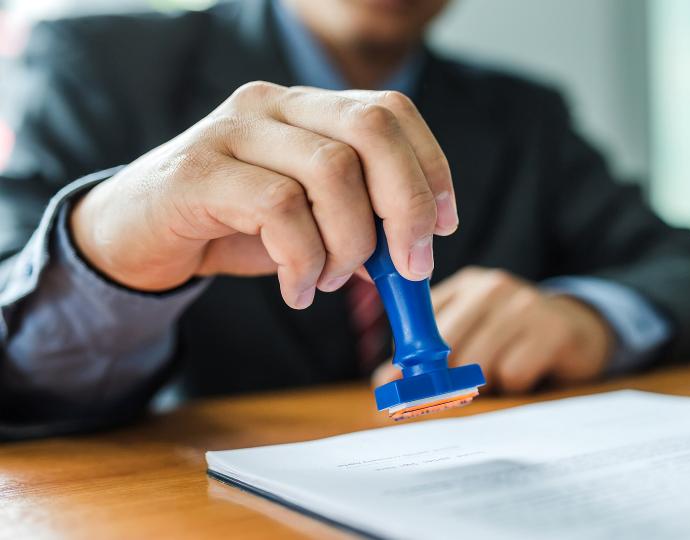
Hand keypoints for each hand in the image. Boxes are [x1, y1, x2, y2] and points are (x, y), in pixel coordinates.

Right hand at [70, 83, 456, 308]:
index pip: (390, 111)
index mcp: (308, 107)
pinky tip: (298, 287)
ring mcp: (233, 131)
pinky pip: (280, 211)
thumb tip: (415, 258)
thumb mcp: (311, 224)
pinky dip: (305, 263)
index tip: (444, 226)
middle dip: (407, 206)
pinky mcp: (200, 171)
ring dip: (351, 244)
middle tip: (410, 267)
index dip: (430, 168)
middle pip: (371, 130)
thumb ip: (362, 227)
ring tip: (331, 279)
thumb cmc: (234, 226)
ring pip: (333, 172)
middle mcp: (275, 105)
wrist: (138, 237)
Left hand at [372, 267, 614, 392]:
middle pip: (447, 346)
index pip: (422, 322)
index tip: (399, 387)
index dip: (408, 360)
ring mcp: (524, 304)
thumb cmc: (514, 339)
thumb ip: (430, 351)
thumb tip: (384, 381)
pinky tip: (528, 373)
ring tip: (500, 376)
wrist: (581, 331)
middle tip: (454, 393)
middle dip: (444, 380)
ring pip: (478, 363)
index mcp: (466, 285)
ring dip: (485, 384)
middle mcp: (493, 287)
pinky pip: (514, 373)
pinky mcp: (553, 328)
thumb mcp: (472, 333)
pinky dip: (515, 386)